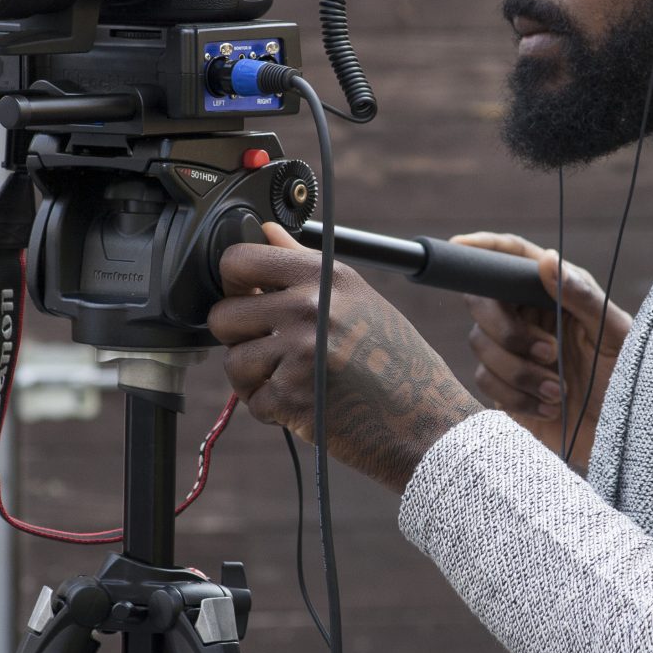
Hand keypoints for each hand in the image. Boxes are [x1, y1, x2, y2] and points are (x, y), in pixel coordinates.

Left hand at [209, 224, 483, 493]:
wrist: (428, 422)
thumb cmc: (398, 361)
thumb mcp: (358, 300)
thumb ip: (303, 264)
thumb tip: (266, 230)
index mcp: (325, 276)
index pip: (239, 259)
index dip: (234, 282)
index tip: (247, 296)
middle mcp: (309, 308)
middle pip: (223, 314)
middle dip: (240, 337)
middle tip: (273, 349)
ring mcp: (299, 353)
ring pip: (233, 361)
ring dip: (255, 378)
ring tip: (296, 379)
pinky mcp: (292, 397)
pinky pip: (252, 400)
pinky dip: (273, 409)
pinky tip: (307, 404)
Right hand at [451, 232, 631, 474]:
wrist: (622, 437)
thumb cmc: (629, 380)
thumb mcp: (614, 335)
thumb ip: (581, 296)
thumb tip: (546, 259)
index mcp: (554, 293)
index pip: (511, 258)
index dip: (483, 247)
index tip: (457, 245)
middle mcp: (529, 317)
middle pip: (482, 302)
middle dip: (509, 330)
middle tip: (550, 353)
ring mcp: (514, 353)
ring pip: (481, 344)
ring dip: (521, 371)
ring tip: (560, 392)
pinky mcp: (505, 388)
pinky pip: (486, 381)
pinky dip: (518, 396)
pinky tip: (550, 408)